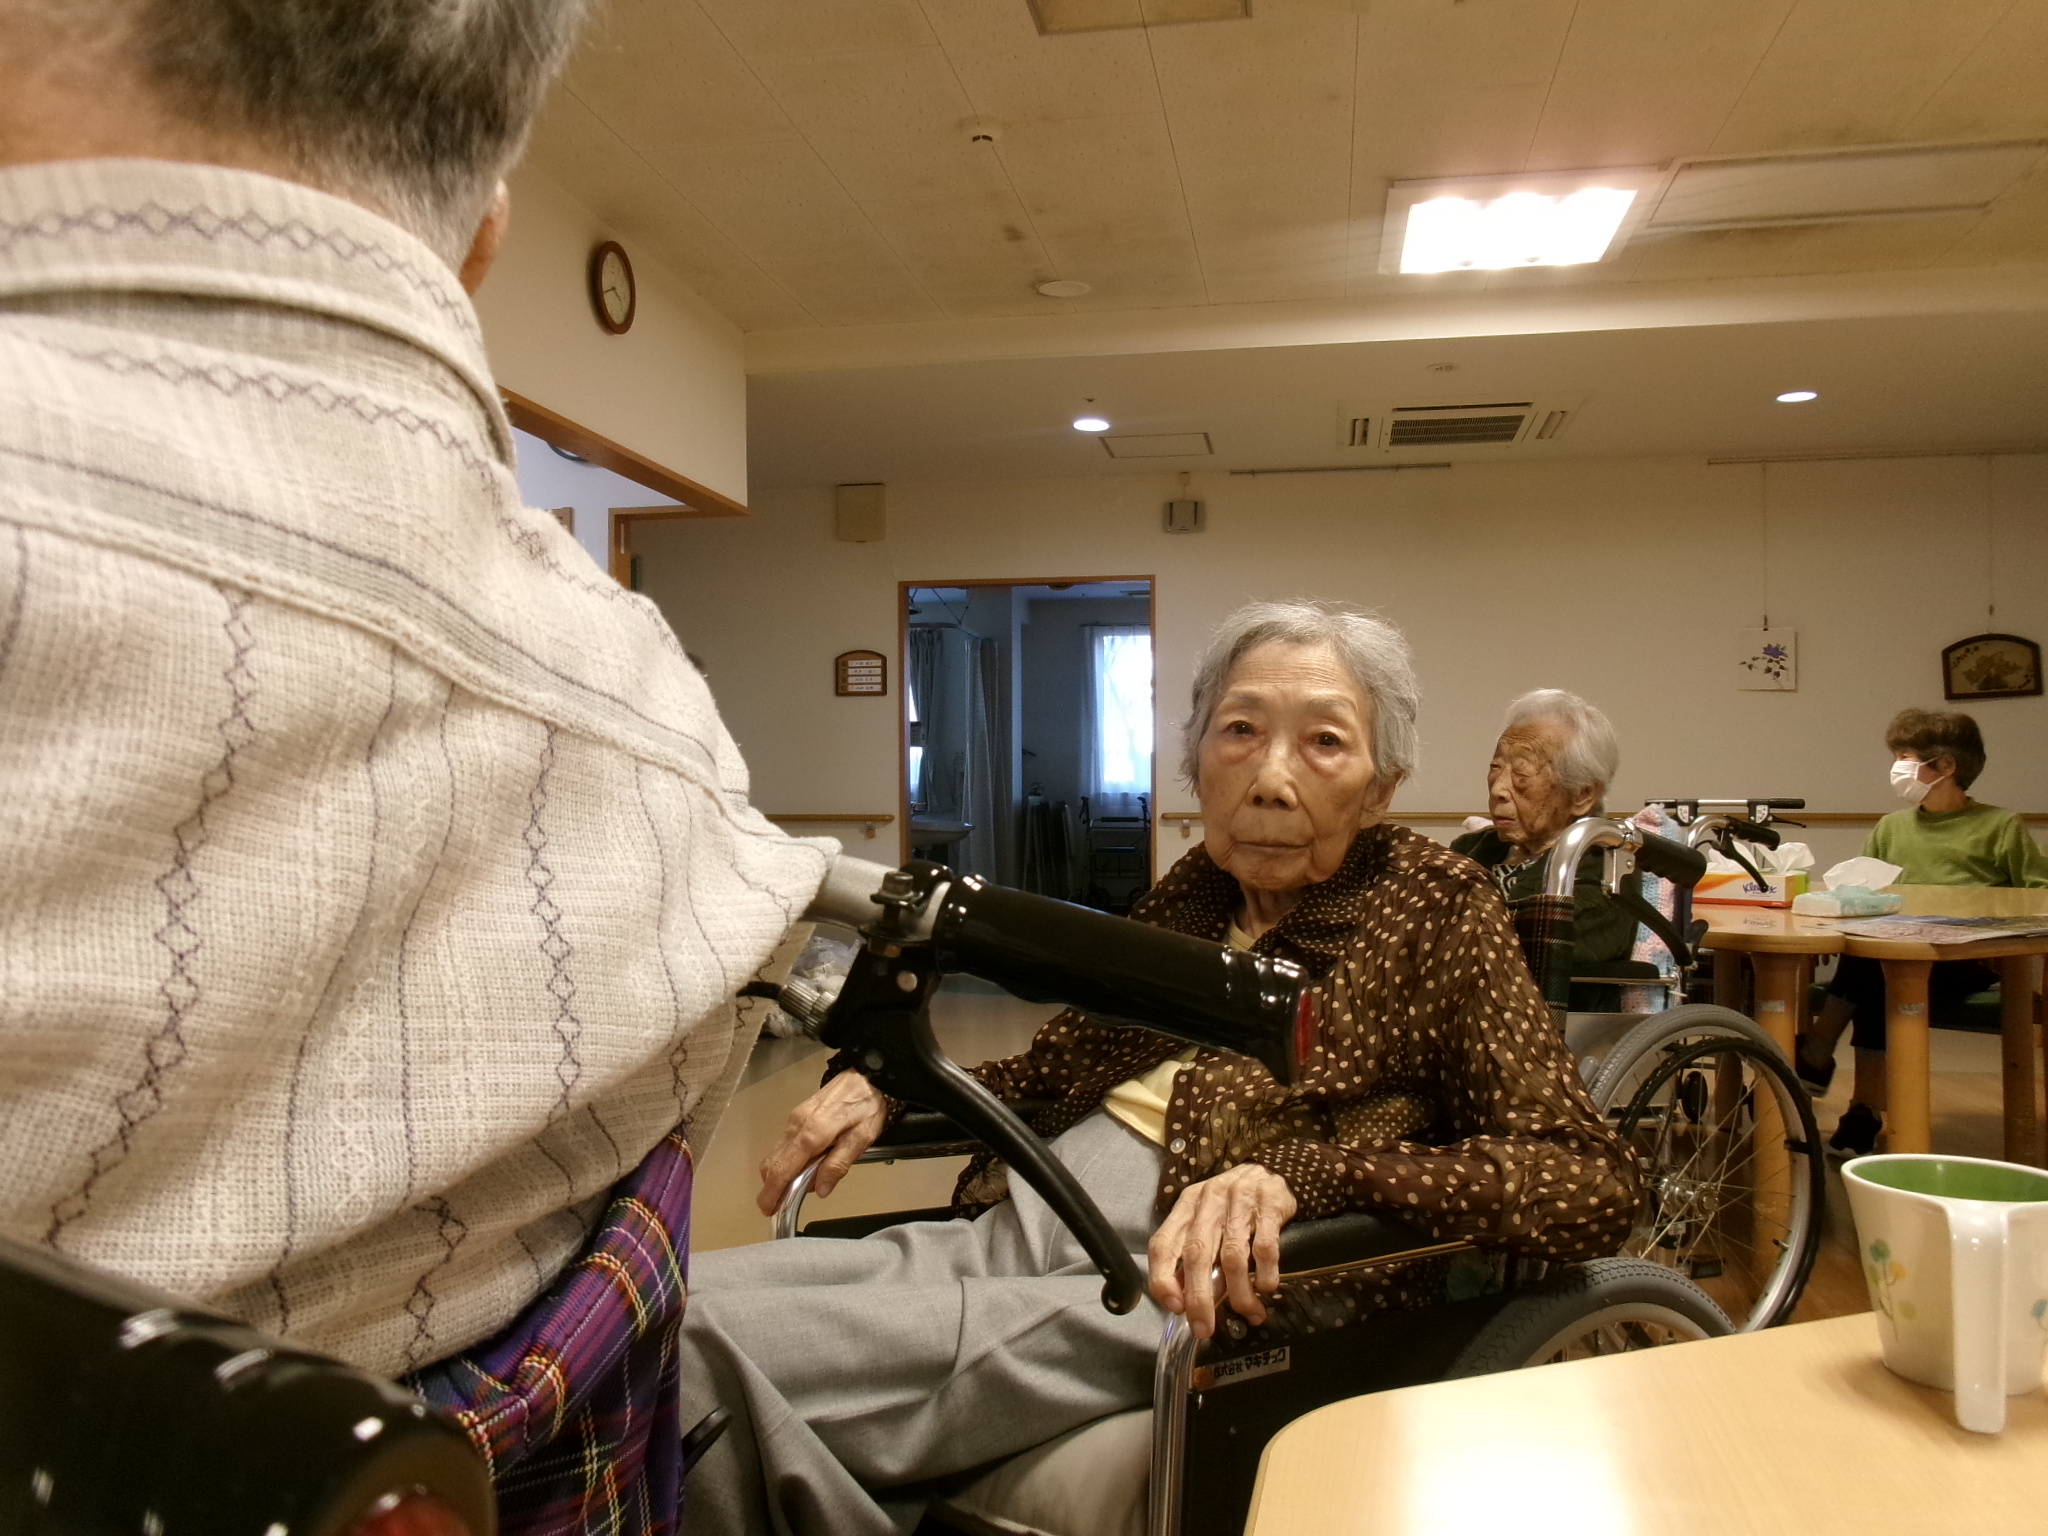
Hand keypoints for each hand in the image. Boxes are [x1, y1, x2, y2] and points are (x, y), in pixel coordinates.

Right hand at [755, 1072, 888, 1215]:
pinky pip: (783, 1144)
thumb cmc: (868, 1106)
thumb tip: (819, 1189)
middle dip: (771, 1187)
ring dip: (779, 1174)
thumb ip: (839, 1164)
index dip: (773, 1191)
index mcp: (812, 1133)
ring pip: (776, 1153)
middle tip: (778, 1205)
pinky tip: (801, 1168)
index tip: (768, 1209)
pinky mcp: (797, 1115)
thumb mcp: (863, 1137)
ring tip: (794, 1189)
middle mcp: (796, 1125)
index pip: (783, 1168)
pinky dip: (785, 1160)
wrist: (867, 1072)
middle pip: (773, 1162)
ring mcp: (794, 1119)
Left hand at [1147, 1163, 1295, 1339]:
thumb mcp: (1205, 1219)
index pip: (1163, 1244)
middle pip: (1197, 1254)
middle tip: (1204, 1328)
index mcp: (1186, 1207)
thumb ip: (1192, 1254)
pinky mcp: (1270, 1205)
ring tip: (1249, 1313)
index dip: (1163, 1277)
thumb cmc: (1231, 1204)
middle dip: (1199, 1298)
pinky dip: (1265, 1273)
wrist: (1272, 1171)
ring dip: (1239, 1293)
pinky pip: (1265, 1246)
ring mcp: (1239, 1201)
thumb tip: (1182, 1300)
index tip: (1174, 1307)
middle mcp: (1208, 1202)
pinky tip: (1267, 1288)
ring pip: (1233, 1255)